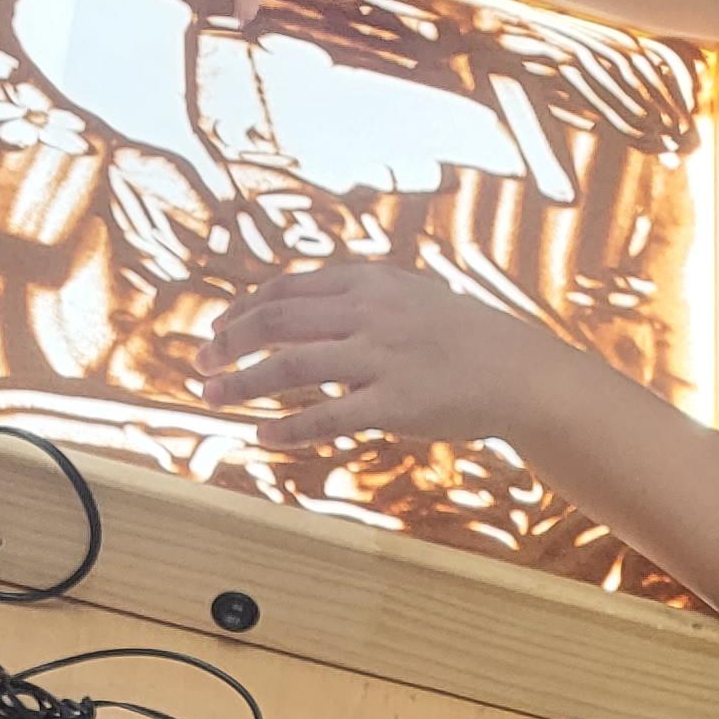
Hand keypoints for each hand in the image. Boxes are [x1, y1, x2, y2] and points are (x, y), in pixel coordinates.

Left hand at [198, 260, 571, 450]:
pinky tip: (263, 438)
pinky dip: (291, 428)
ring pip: (292, 367)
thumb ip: (358, 299)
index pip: (287, 288)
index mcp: (369, 280)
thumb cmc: (461, 335)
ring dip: (244, 384)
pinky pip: (331, 417)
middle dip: (230, 342)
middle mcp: (369, 312)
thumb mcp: (408, 295)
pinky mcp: (395, 404)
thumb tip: (302, 313)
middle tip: (201, 364)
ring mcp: (381, 357)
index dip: (244, 309)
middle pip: (278, 321)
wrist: (518, 370)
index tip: (217, 329)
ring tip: (212, 398)